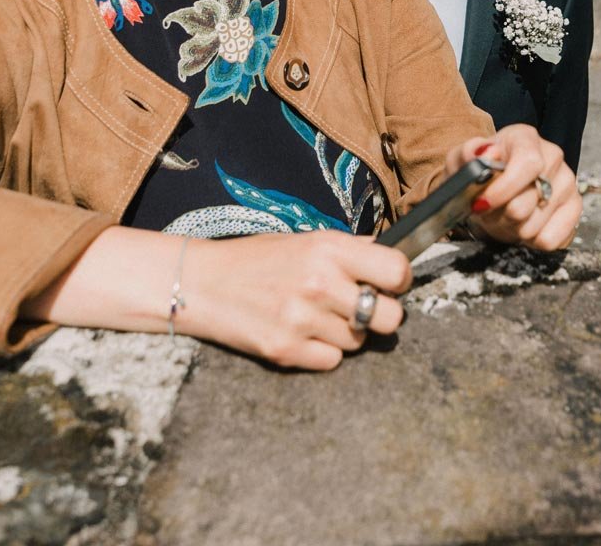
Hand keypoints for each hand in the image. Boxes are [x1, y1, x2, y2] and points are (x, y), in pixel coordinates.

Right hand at [181, 232, 410, 370]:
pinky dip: (322, 352)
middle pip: (390, 317)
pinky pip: (332, 361)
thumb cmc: (257, 259)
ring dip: (346, 333)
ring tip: (317, 316)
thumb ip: (350, 249)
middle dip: (380, 314)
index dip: (397, 280)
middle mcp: (320, 283)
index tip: (387, 282)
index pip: (396, 270)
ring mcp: (303, 320)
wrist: (202, 283)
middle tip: (360, 307)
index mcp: (329, 249)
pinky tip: (302, 334)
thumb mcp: (305, 240)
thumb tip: (390, 256)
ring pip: (359, 342)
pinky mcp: (287, 351)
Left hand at [448, 124, 578, 251]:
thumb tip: (486, 154)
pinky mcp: (574, 210)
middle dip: (500, 215)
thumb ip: (467, 155)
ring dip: (512, 229)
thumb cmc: (481, 175)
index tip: (482, 203)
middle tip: (488, 212)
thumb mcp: (462, 162)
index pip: (527, 163)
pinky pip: (550, 240)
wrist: (496, 192)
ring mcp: (567, 184)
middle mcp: (553, 157)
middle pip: (527, 202)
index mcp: (525, 138)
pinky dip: (529, 242)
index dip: (504, 188)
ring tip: (505, 217)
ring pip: (534, 225)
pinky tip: (522, 226)